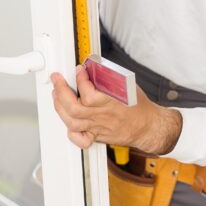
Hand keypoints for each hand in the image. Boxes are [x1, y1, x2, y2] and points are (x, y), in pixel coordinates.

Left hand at [50, 65, 181, 154]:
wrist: (148, 126)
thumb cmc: (139, 107)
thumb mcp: (127, 86)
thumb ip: (109, 78)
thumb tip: (93, 66)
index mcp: (112, 103)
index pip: (89, 94)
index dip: (80, 79)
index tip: (78, 70)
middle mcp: (102, 117)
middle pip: (74, 108)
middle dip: (61, 91)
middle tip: (58, 79)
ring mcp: (98, 127)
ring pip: (72, 122)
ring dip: (60, 107)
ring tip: (57, 94)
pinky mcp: (97, 135)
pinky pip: (79, 139)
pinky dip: (70, 131)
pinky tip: (67, 120)